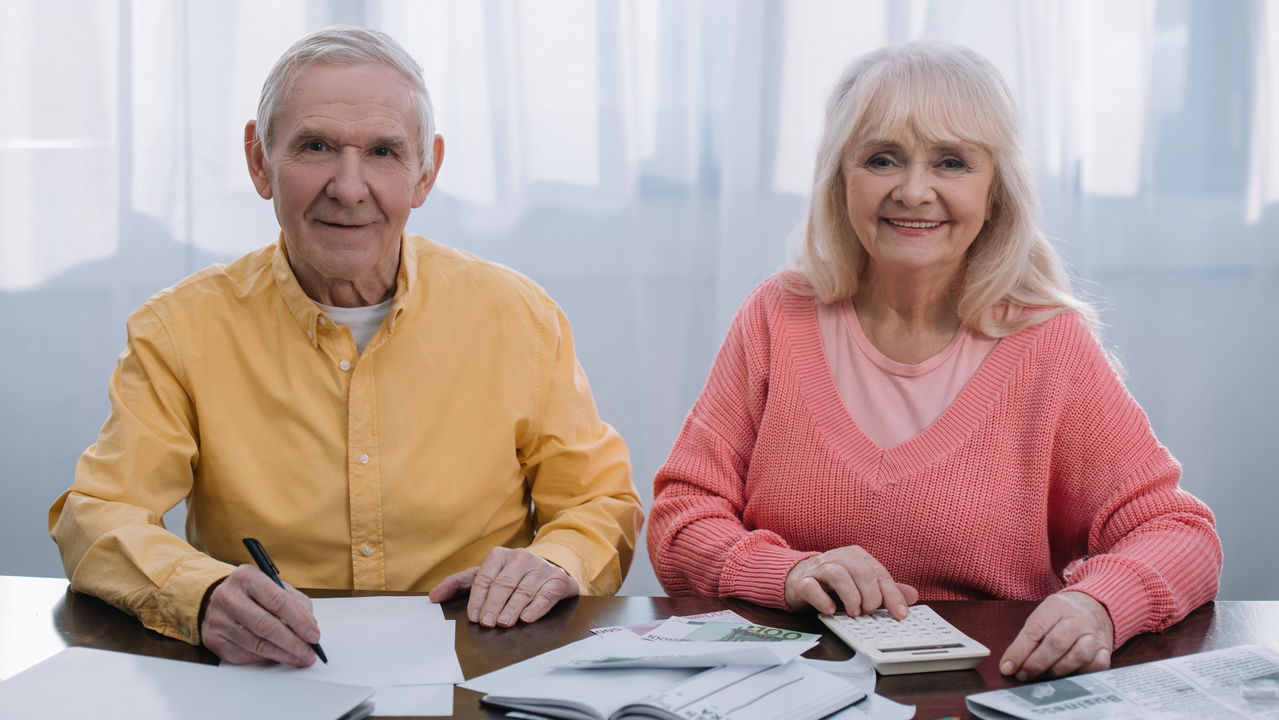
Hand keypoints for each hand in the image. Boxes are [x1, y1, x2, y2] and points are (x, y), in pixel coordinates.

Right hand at [199, 564, 320, 665]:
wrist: (215, 598)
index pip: (278, 601)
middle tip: (309, 653)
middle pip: (266, 626)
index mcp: (246, 577)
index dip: (299, 621)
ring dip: (282, 655)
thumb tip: (310, 625)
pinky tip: (278, 657)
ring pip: (256, 644)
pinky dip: (265, 659)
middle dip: (293, 643)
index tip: (314, 635)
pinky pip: (244, 655)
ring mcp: (218, 620)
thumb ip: (295, 602)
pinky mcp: (213, 639)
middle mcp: (228, 597)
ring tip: (299, 658)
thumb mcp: (274, 586)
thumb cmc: (252, 593)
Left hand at [428, 547, 579, 626]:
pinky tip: (528, 617)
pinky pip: (547, 593)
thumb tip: (433, 596)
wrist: (552, 566)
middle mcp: (521, 558)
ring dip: (513, 608)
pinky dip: (537, 606)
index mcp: (500, 556)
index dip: (478, 599)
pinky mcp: (558, 579)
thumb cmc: (513, 574)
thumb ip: (459, 583)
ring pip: (524, 590)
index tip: (474, 616)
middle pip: (504, 584)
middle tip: (488, 623)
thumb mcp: (486, 574)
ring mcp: (541, 568)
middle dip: (494, 605)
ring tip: (504, 622)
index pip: (485, 578)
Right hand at [784, 546, 918, 618]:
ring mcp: (818, 568)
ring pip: (838, 574)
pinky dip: (823, 600)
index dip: (892, 595)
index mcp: (856, 556)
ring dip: (850, 597)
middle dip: (869, 596)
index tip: (900, 614)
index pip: (879, 573)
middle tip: (869, 613)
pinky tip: (831, 610)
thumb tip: (912, 596)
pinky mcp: (802, 581)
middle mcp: (838, 558)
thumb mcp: (862, 586)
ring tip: (853, 613)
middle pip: (860, 571)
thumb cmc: (833, 584)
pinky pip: (812, 587)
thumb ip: (885, 590)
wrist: (798, 579)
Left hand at [1000, 591, 1113, 679]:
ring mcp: (1095, 635)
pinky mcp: (1106, 650)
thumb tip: (1010, 665)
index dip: (1019, 651)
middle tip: (1023, 674)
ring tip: (1043, 674)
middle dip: (1036, 664)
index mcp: (1057, 606)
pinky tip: (1068, 674)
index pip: (1035, 630)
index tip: (1007, 667)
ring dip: (1056, 671)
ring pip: (1077, 657)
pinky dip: (1080, 674)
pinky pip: (1095, 667)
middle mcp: (1079, 619)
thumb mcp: (1043, 616)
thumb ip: (1028, 638)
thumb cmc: (1062, 616)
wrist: (1095, 608)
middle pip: (1056, 644)